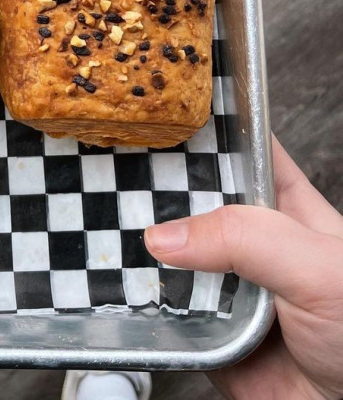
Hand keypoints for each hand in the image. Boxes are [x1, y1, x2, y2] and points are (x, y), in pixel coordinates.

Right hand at [144, 137, 342, 399]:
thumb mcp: (318, 267)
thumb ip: (247, 238)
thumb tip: (168, 234)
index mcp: (286, 206)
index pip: (241, 147)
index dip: (204, 126)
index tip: (160, 107)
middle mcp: (251, 241)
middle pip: (193, 197)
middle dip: (161, 187)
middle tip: (121, 169)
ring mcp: (227, 285)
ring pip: (172, 253)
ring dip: (151, 250)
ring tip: (119, 228)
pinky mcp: (207, 331)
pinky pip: (166, 310)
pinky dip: (149, 303)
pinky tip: (134, 287)